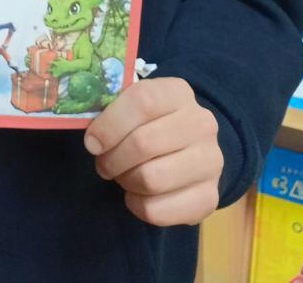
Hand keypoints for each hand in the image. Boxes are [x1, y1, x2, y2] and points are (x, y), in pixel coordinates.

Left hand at [83, 77, 222, 226]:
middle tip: (102, 163)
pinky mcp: (210, 198)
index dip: (110, 124)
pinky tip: (136, 195)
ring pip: (152, 178)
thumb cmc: (150, 123)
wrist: (191, 150)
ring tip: (122, 176)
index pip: (143, 100)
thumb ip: (112, 109)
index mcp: (178, 92)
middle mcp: (202, 124)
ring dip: (126, 181)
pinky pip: (159, 210)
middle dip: (113, 158)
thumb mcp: (134, 105)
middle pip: (144, 143)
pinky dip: (137, 206)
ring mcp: (211, 162)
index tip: (92, 142)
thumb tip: (91, 135)